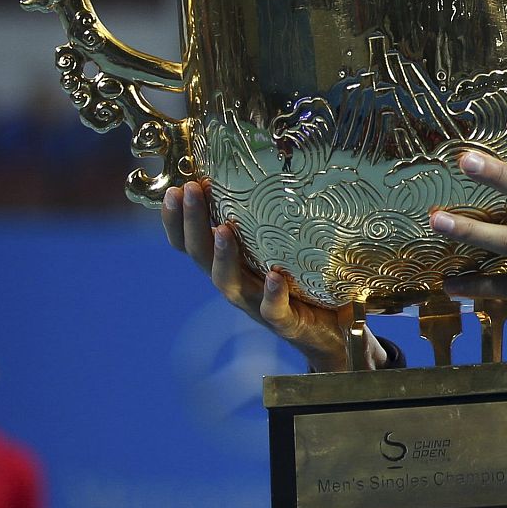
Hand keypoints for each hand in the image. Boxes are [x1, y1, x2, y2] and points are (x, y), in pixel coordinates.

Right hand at [161, 180, 385, 371]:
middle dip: (191, 223)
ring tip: (222, 230)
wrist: (333, 338)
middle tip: (188, 191)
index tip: (173, 189)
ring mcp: (258, 305)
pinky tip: (273, 276)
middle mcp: (238, 285)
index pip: (192, 243)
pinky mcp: (285, 323)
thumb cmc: (307, 287)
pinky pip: (273, 310)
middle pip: (201, 256)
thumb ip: (272, 224)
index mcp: (232, 266)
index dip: (177, 220)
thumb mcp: (284, 251)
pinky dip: (271, 294)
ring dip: (222, 257)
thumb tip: (274, 169)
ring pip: (229, 283)